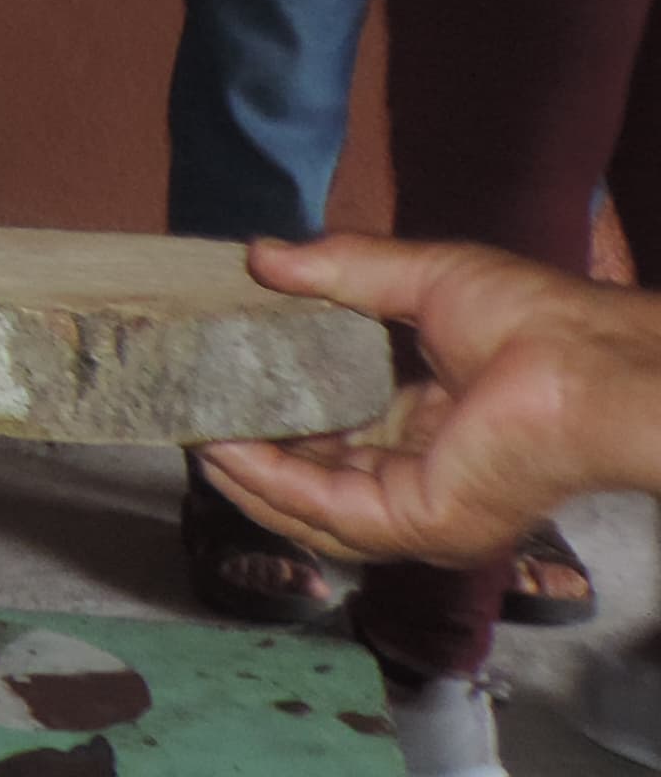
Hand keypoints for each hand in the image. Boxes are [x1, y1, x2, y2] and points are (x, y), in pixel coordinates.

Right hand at [201, 234, 660, 568]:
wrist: (582, 360)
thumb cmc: (535, 320)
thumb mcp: (419, 277)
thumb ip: (340, 268)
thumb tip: (264, 256)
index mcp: (433, 425)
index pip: (341, 435)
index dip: (281, 416)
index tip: (228, 386)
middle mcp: (425, 475)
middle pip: (317, 478)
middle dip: (252, 454)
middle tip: (194, 416)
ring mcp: (421, 506)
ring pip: (311, 508)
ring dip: (248, 475)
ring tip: (195, 434)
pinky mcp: (417, 521)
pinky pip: (324, 512)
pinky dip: (269, 484)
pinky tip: (226, 448)